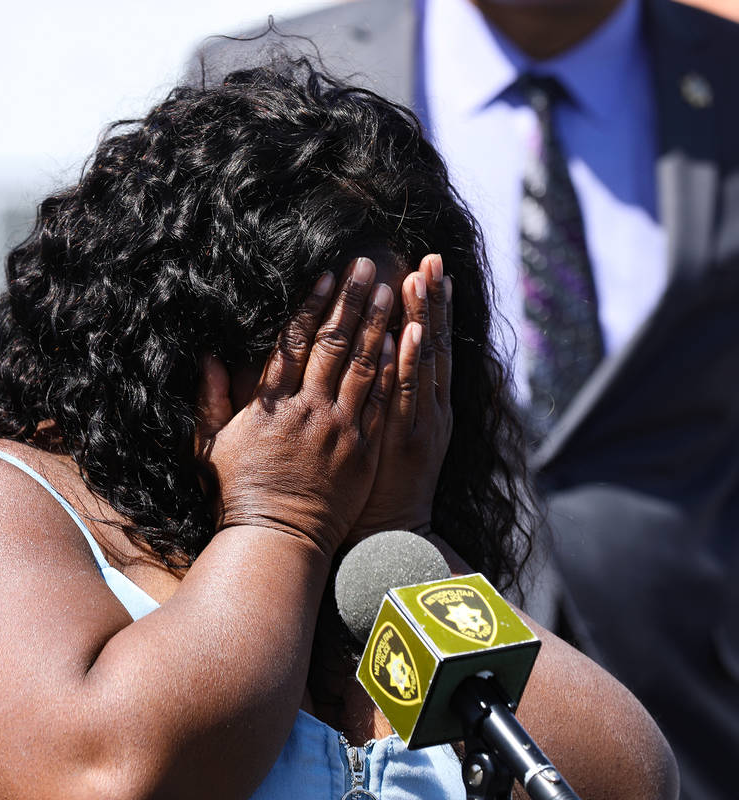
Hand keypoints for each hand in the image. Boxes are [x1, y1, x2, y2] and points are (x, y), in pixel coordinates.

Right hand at [196, 258, 396, 557]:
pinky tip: (404, 343)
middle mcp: (308, 409)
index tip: (327, 274)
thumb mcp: (212, 444)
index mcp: (271, 404)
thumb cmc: (239, 492)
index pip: (293, 343)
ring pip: (363, 366)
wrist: (276, 539)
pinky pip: (380, 403)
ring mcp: (339, 429)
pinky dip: (392, 371)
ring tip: (393, 292)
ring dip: (379, 325)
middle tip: (369, 266)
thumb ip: (211, 399)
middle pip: (333, 344)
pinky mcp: (362, 452)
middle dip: (352, 301)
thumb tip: (208, 357)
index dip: (312, 305)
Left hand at [349, 253, 452, 541]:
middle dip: (432, 300)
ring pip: (424, 360)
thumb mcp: (386, 436)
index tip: (425, 266)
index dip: (428, 305)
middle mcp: (428, 406)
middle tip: (433, 257)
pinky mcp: (405, 440)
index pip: (427, 342)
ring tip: (424, 277)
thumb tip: (373, 356)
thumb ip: (385, 397)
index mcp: (423, 402)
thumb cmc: (374, 486)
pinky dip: (409, 363)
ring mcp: (419, 421)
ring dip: (424, 317)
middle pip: (432, 342)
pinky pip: (405, 395)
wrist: (388, 536)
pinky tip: (408, 333)